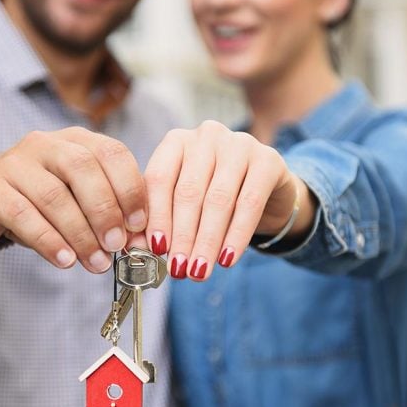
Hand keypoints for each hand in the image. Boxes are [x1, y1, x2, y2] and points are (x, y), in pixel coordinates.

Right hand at [0, 127, 147, 272]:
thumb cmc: (39, 200)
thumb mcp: (76, 198)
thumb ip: (108, 211)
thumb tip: (142, 241)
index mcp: (76, 140)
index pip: (112, 152)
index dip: (129, 188)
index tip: (138, 225)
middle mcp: (46, 144)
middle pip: (83, 168)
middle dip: (105, 211)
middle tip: (116, 246)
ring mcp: (15, 164)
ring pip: (54, 196)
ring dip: (80, 234)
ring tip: (95, 262)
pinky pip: (23, 215)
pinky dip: (49, 241)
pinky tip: (65, 261)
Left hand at [143, 120, 314, 279]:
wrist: (267, 190)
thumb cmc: (215, 197)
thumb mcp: (185, 204)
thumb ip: (161, 220)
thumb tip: (138, 247)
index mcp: (177, 141)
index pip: (160, 178)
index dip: (157, 217)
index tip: (156, 250)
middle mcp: (206, 135)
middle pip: (189, 191)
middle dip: (182, 236)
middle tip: (178, 269)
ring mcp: (239, 143)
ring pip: (218, 200)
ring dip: (207, 241)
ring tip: (199, 271)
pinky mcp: (269, 159)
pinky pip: (250, 203)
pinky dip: (236, 236)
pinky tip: (227, 260)